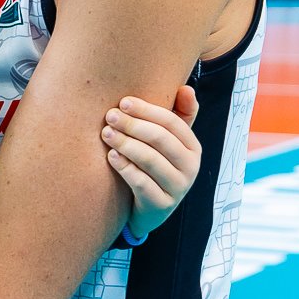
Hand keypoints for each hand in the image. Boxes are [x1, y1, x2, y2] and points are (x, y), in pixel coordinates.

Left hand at [104, 85, 201, 240]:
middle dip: (133, 125)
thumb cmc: (155, 167)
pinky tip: (111, 156)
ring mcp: (178, 188)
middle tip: (109, 116)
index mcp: (193, 146)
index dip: (147, 110)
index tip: (123, 102)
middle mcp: (191, 167)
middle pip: (160, 139)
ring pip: (150, 160)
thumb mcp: (168, 143)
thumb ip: (177, 116)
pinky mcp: (162, 205)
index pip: (172, 122)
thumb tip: (186, 88)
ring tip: (106, 133)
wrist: (148, 210)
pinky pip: (141, 183)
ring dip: (125, 143)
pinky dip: (125, 168)